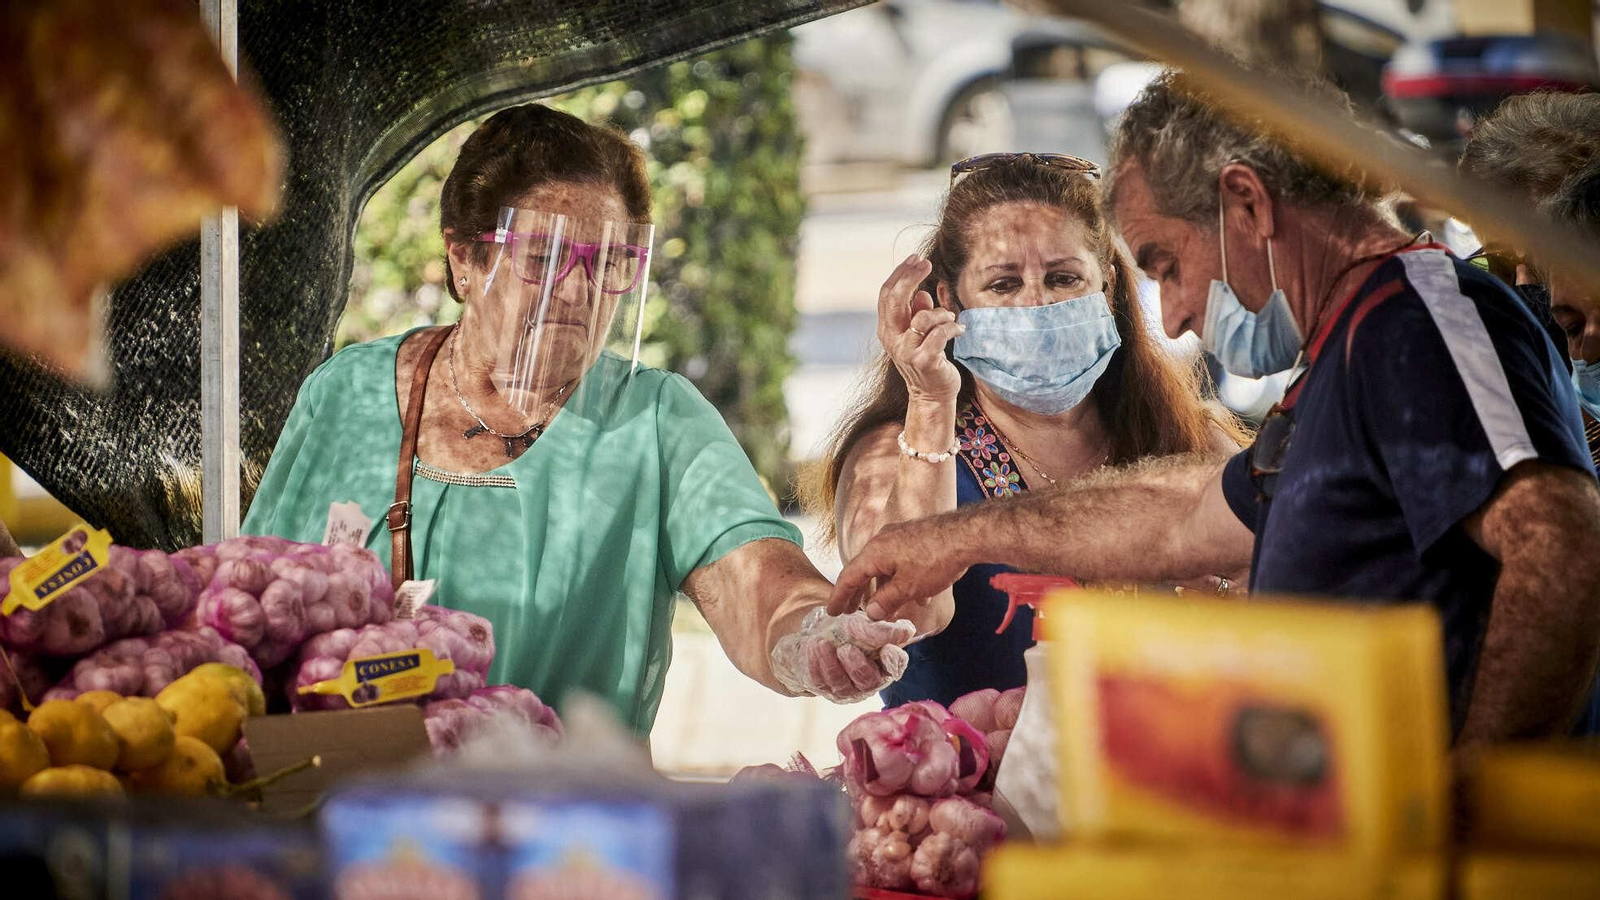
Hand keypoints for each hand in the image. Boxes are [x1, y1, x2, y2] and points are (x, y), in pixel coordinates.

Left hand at [770, 608, 917, 702]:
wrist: (814, 636)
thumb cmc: (845, 631)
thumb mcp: (861, 624)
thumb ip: (880, 630)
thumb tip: (905, 632)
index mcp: (884, 663)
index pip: (895, 666)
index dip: (893, 661)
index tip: (887, 649)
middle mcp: (868, 681)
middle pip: (868, 681)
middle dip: (856, 665)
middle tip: (845, 648)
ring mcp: (846, 689)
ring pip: (841, 684)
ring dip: (830, 663)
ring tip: (820, 642)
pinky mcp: (824, 689)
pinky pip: (819, 681)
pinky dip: (814, 663)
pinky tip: (811, 646)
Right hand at [829, 517, 972, 621]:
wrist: (966, 535)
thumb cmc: (935, 561)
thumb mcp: (908, 588)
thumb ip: (886, 601)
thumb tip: (872, 613)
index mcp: (874, 552)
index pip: (849, 576)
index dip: (839, 596)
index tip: (832, 611)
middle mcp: (882, 541)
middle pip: (864, 570)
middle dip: (859, 593)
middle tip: (851, 611)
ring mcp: (899, 537)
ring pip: (884, 567)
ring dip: (884, 589)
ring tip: (887, 610)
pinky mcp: (915, 538)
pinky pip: (900, 562)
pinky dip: (902, 580)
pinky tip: (919, 597)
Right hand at [878, 255, 962, 402]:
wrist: (931, 395)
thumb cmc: (928, 359)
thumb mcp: (919, 333)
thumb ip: (917, 313)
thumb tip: (921, 293)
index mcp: (887, 329)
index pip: (887, 294)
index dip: (900, 273)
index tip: (917, 259)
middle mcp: (892, 339)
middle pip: (895, 299)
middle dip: (910, 277)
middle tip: (926, 264)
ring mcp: (906, 351)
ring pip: (923, 316)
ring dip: (942, 313)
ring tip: (951, 319)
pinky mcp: (924, 360)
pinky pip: (940, 333)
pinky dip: (953, 328)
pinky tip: (960, 331)